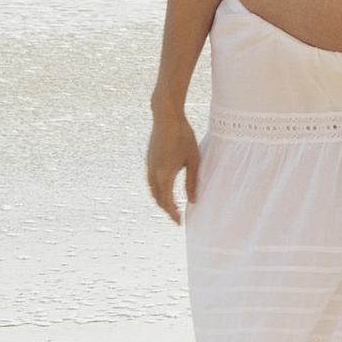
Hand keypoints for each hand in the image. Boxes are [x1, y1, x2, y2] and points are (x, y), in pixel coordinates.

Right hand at [146, 106, 200, 220]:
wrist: (166, 118)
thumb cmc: (183, 137)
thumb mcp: (193, 160)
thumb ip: (192, 182)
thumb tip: (193, 201)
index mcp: (165, 175)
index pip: (168, 202)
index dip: (173, 214)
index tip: (179, 223)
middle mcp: (153, 173)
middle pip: (158, 199)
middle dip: (167, 209)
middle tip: (176, 217)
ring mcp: (149, 166)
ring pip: (152, 191)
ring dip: (161, 200)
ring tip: (171, 206)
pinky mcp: (148, 160)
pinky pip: (150, 182)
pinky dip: (156, 190)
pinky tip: (165, 189)